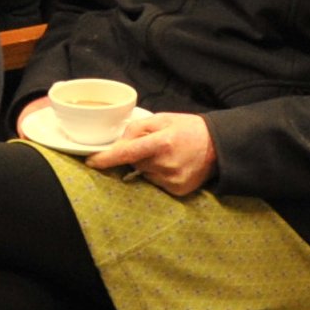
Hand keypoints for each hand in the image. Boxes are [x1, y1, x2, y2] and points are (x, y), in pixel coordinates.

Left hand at [91, 108, 217, 198]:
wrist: (218, 146)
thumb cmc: (187, 129)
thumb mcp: (162, 119)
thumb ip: (136, 129)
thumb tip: (117, 145)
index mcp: (162, 142)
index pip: (126, 153)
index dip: (106, 158)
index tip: (91, 161)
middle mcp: (166, 164)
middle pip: (134, 163)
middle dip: (137, 155)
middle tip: (155, 145)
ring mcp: (172, 180)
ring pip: (144, 174)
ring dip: (148, 166)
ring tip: (168, 155)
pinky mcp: (178, 190)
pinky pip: (156, 183)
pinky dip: (159, 175)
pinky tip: (173, 166)